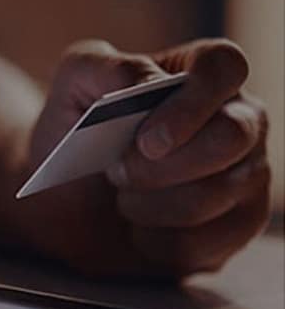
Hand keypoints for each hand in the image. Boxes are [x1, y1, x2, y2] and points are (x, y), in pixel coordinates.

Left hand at [26, 39, 270, 277]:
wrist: (61, 198)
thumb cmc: (74, 133)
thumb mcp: (71, 88)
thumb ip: (100, 66)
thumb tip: (146, 81)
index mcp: (200, 74)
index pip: (224, 66)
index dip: (191, 102)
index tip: (147, 140)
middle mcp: (239, 118)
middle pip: (233, 135)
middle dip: (164, 165)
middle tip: (117, 173)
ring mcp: (246, 174)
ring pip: (218, 194)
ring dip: (152, 204)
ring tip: (123, 197)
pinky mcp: (236, 227)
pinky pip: (208, 243)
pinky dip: (157, 241)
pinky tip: (138, 230)